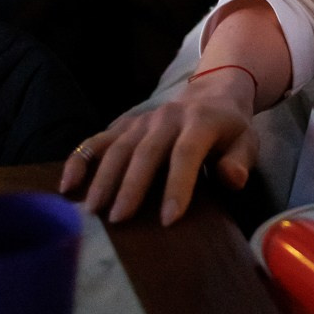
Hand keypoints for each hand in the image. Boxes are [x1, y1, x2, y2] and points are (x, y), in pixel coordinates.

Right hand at [59, 74, 258, 225]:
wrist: (212, 94)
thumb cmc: (229, 129)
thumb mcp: (247, 142)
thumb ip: (240, 161)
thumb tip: (232, 179)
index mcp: (201, 121)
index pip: (187, 153)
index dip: (178, 185)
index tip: (169, 219)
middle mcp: (167, 117)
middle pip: (146, 151)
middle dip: (132, 186)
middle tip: (119, 220)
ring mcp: (142, 120)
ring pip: (118, 147)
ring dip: (104, 177)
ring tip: (93, 209)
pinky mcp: (125, 124)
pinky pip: (98, 140)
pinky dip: (80, 160)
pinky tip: (67, 185)